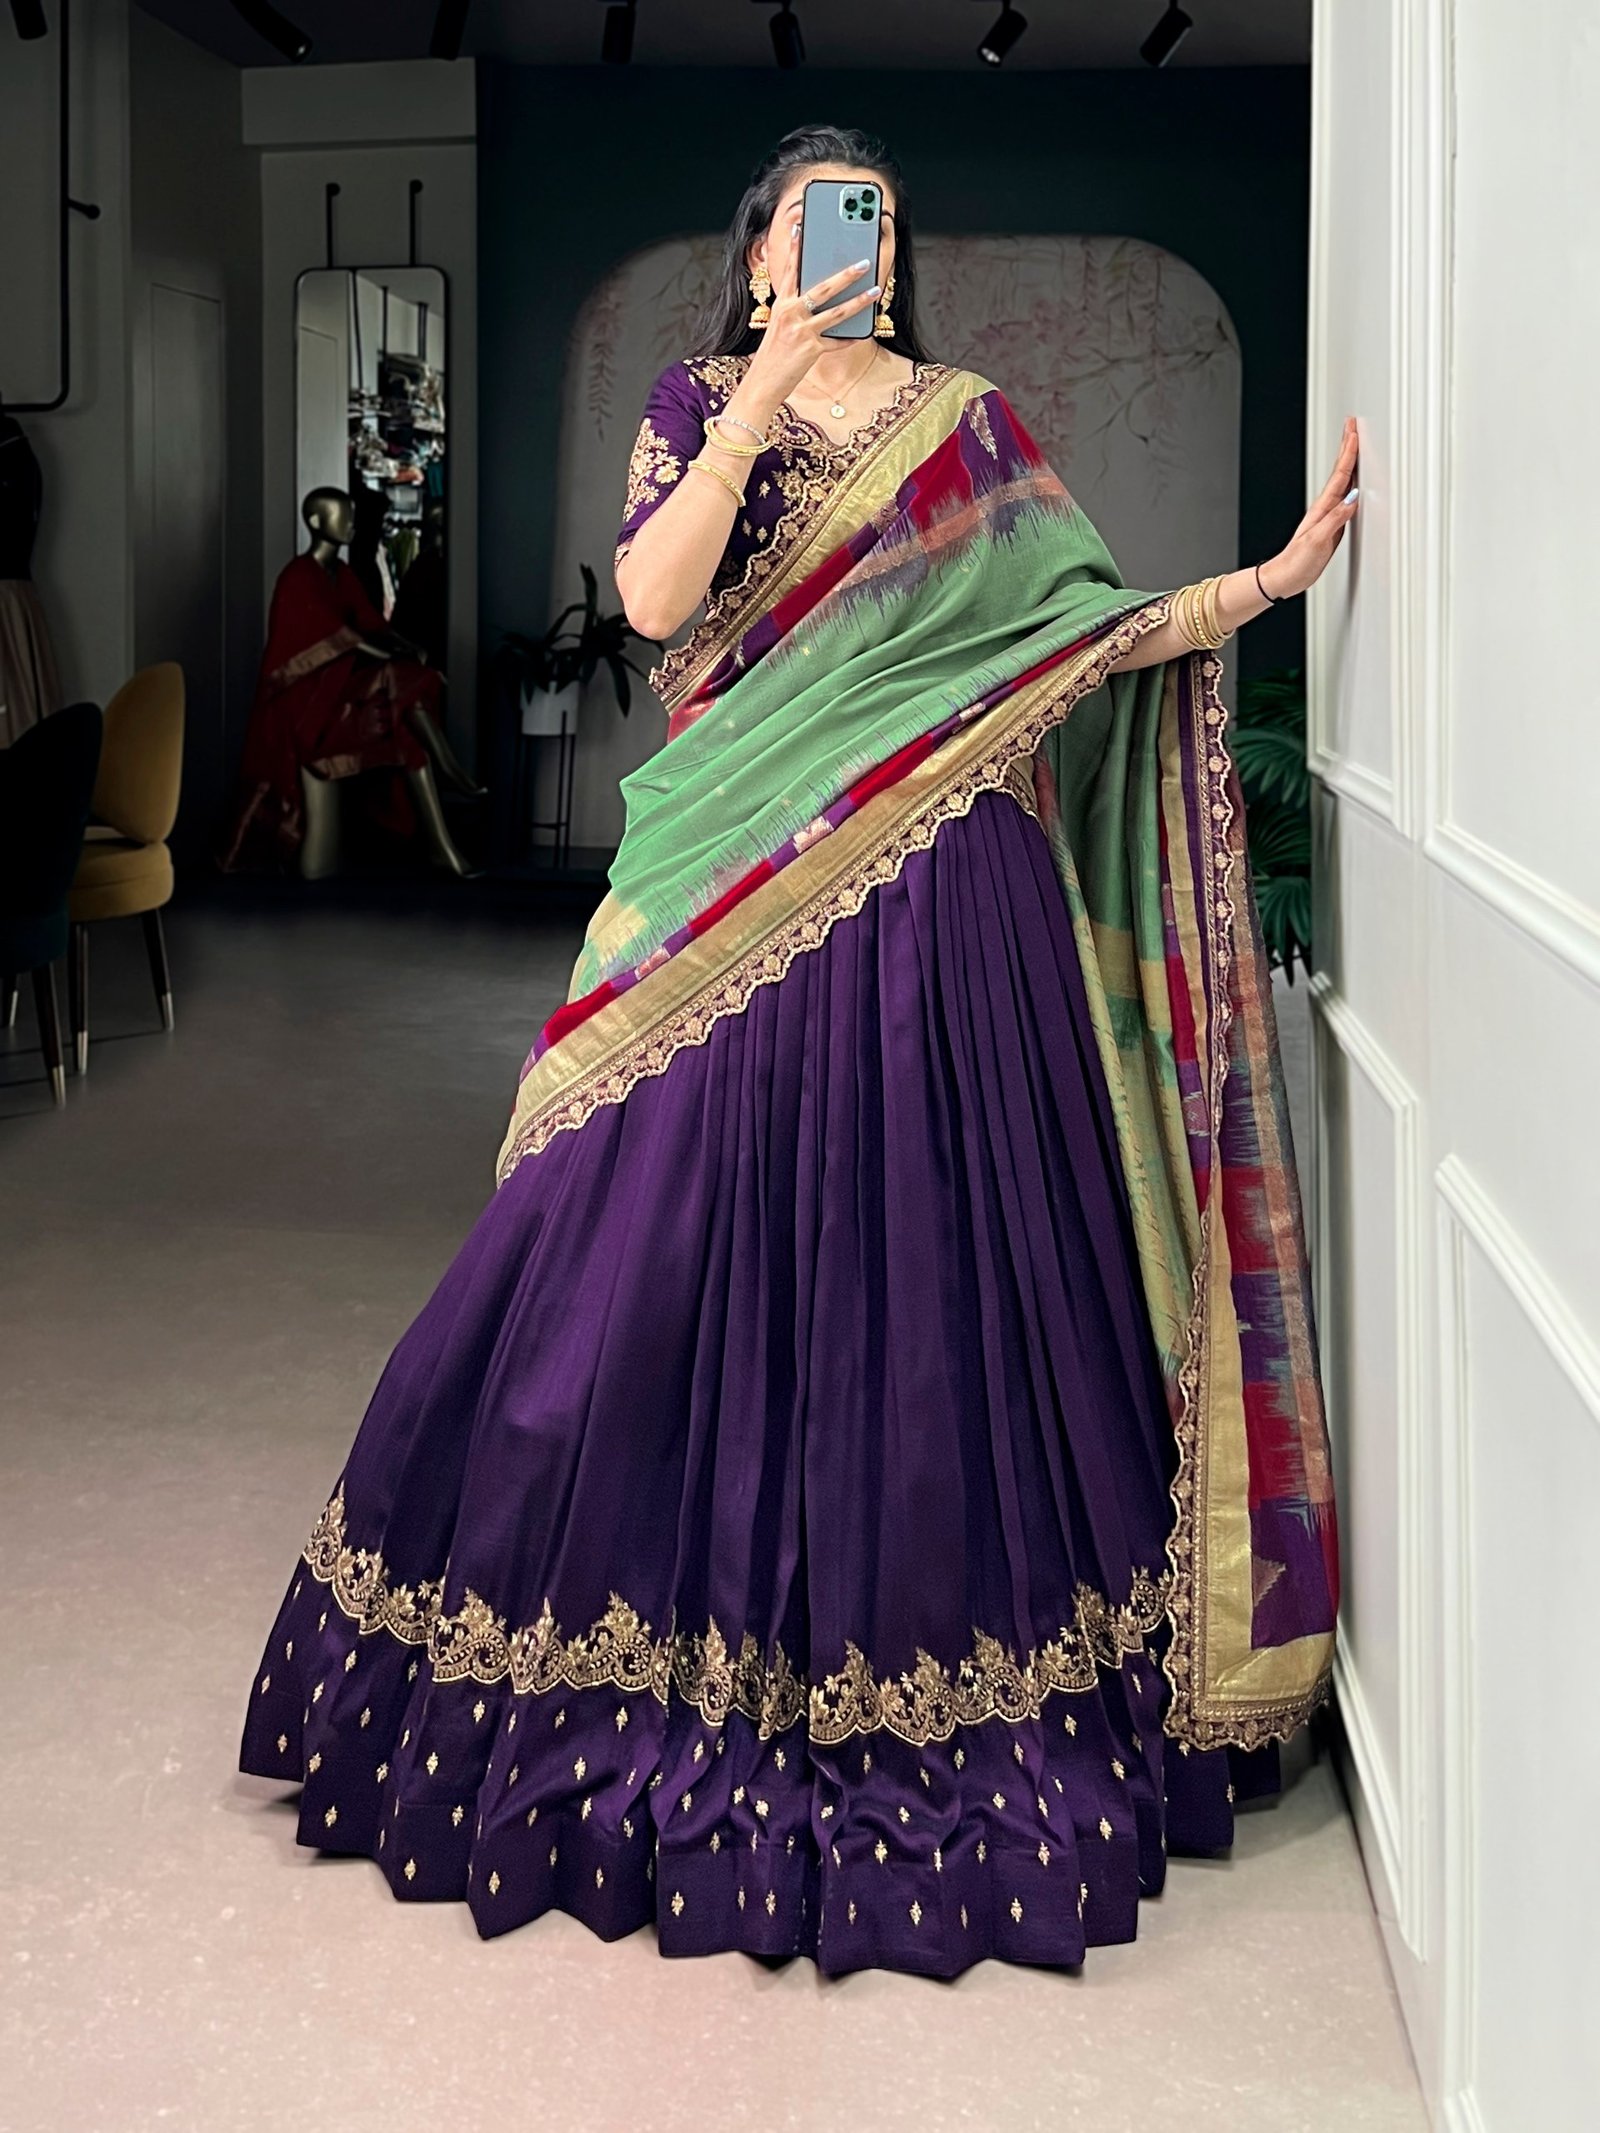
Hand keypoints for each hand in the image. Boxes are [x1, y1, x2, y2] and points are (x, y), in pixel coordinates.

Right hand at [740, 237, 882, 408]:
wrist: (762, 384)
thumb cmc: (772, 356)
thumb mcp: (778, 327)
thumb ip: (795, 310)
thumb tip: (817, 300)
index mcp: (781, 305)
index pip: (791, 271)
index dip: (797, 249)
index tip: (802, 228)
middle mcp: (790, 314)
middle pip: (823, 288)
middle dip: (846, 274)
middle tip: (863, 262)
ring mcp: (802, 332)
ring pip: (837, 312)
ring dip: (859, 301)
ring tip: (875, 291)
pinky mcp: (811, 350)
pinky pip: (837, 341)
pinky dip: (850, 338)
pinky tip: (863, 332)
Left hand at [1260, 416, 1360, 599]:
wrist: (1286, 578)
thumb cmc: (1297, 563)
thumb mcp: (1318, 540)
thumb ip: (1336, 519)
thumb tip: (1353, 499)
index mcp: (1323, 509)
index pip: (1340, 475)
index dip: (1348, 453)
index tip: (1353, 432)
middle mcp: (1325, 508)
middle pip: (1341, 472)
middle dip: (1347, 448)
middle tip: (1352, 426)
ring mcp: (1328, 515)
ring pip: (1344, 482)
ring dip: (1350, 463)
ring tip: (1355, 445)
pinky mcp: (1332, 525)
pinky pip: (1346, 498)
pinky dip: (1352, 485)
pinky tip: (1355, 483)